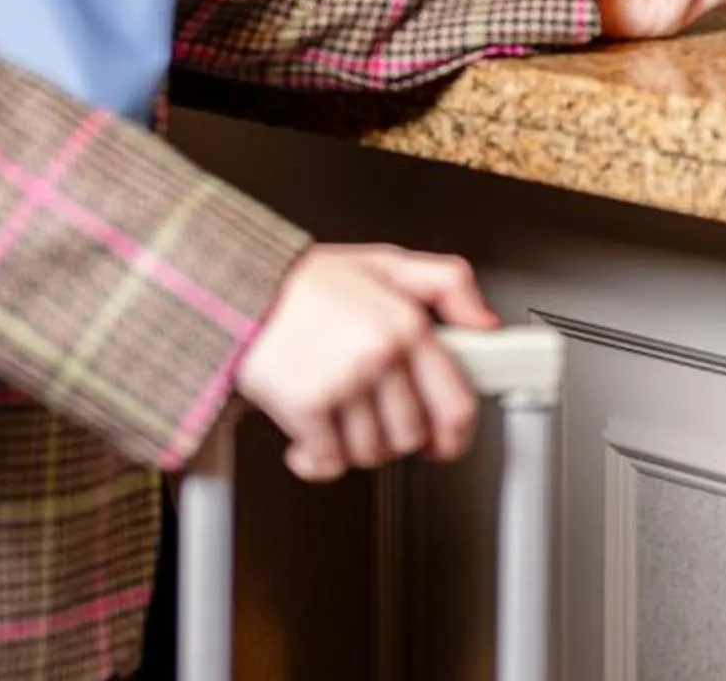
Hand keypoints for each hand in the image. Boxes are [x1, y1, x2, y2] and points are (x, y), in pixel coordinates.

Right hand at [232, 245, 494, 483]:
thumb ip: (448, 284)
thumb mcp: (386, 263)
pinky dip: (316, 460)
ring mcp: (344, 381)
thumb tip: (486, 322)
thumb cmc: (307, 283)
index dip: (454, 435)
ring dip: (352, 445)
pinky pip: (328, 462)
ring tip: (336, 415)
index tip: (444, 443)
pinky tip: (309, 439)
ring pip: (370, 453)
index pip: (455, 402)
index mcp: (407, 323)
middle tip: (370, 417)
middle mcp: (380, 353)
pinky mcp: (306, 405)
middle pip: (410, 436)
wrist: (238, 289)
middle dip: (392, 436)